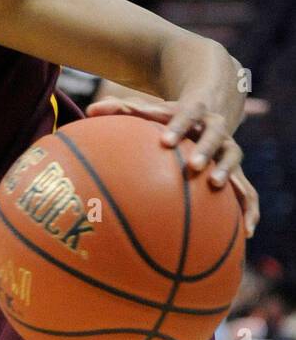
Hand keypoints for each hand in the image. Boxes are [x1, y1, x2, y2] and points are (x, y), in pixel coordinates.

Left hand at [86, 96, 258, 236]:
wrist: (208, 113)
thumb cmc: (168, 118)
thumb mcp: (149, 110)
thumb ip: (121, 109)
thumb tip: (89, 109)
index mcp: (194, 113)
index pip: (186, 115)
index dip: (177, 127)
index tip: (166, 142)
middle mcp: (215, 128)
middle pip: (215, 136)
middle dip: (206, 150)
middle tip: (194, 166)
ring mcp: (229, 148)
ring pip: (233, 158)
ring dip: (227, 171)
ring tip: (216, 187)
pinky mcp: (237, 169)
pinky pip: (248, 190)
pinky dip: (250, 208)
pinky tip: (246, 230)